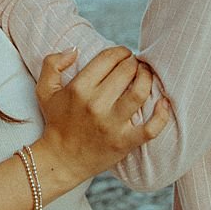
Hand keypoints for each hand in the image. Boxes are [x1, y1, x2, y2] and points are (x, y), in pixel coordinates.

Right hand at [31, 47, 166, 191]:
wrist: (61, 160)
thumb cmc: (56, 122)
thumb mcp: (45, 90)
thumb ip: (52, 63)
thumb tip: (74, 49)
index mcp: (78, 89)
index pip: (108, 58)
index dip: (120, 51)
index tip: (123, 54)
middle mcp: (95, 105)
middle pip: (126, 71)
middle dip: (134, 62)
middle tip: (135, 64)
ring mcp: (112, 124)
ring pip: (140, 92)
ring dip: (148, 78)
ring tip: (146, 76)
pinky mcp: (124, 142)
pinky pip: (151, 128)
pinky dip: (162, 114)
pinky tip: (164, 102)